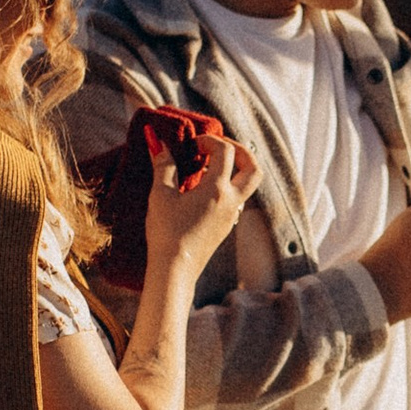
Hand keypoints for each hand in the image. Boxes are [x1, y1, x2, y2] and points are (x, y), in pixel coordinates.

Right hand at [144, 129, 252, 276]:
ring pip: (247, 184)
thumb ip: (162, 165)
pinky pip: (236, 199)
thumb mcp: (160, 195)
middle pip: (253, 167)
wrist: (175, 269)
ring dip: (235, 169)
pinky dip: (227, 185)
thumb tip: (157, 140)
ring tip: (209, 166)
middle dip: (239, 150)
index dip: (209, 140)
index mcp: (217, 189)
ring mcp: (231, 216)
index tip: (192, 144)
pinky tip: (204, 188)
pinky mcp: (226, 227)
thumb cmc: (166, 232)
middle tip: (217, 147)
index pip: (225, 151)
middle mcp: (231, 201)